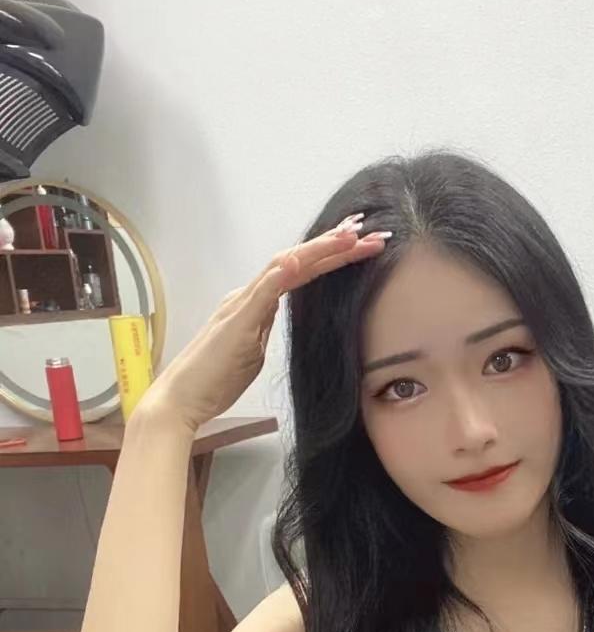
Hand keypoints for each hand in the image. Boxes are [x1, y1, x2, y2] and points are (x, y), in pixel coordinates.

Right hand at [143, 217, 391, 431]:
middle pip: (299, 262)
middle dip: (337, 246)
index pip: (301, 273)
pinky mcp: (235, 323)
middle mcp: (249, 296)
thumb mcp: (252, 352)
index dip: (332, 257)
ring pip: (284, 268)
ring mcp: (241, 305)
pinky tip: (298, 261)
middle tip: (374, 233)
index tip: (363, 245)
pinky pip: (259, 294)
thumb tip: (277, 322)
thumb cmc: (215, 380)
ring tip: (350, 236)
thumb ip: (264, 330)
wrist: (181, 398)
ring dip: (319, 251)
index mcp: (256, 303)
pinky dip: (278, 275)